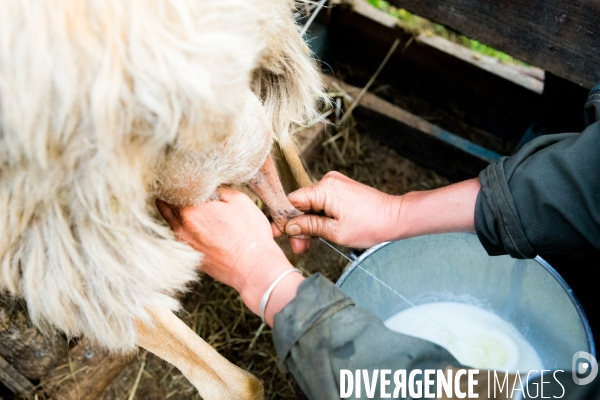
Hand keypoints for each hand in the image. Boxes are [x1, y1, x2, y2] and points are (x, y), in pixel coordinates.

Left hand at [156, 187, 302, 322]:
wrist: (255, 268)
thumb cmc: (250, 234)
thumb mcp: (239, 200)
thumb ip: (218, 189)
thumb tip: (208, 186)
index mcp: (190, 210)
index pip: (171, 189)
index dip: (176, 181)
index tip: (179, 176)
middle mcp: (181, 228)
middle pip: (166, 206)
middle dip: (172, 196)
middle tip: (180, 187)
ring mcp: (184, 245)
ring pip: (172, 222)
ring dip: (176, 212)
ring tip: (187, 204)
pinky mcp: (191, 256)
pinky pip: (181, 236)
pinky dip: (184, 228)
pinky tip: (197, 224)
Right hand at [276, 172, 402, 251]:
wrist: (396, 217)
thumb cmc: (370, 225)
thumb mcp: (335, 231)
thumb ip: (309, 227)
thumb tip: (289, 227)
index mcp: (324, 189)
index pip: (293, 201)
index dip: (284, 219)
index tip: (279, 234)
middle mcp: (327, 181)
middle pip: (301, 204)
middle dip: (298, 226)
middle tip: (299, 248)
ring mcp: (335, 184)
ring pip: (311, 205)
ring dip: (308, 224)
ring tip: (308, 244)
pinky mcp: (340, 189)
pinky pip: (321, 203)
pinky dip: (318, 217)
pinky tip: (318, 232)